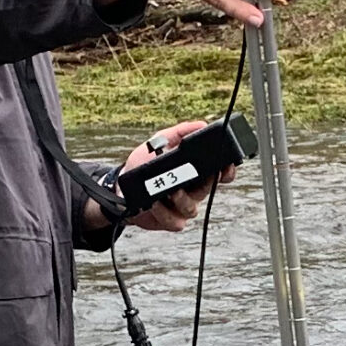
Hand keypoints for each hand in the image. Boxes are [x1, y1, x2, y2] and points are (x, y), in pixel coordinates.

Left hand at [83, 120, 236, 234]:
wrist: (120, 186)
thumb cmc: (142, 164)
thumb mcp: (159, 141)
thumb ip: (179, 132)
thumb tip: (201, 124)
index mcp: (194, 173)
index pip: (218, 174)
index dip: (226, 172)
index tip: (225, 165)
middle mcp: (191, 192)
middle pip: (207, 190)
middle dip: (205, 183)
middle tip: (197, 175)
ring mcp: (181, 208)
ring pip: (191, 208)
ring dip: (181, 199)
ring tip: (170, 190)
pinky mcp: (168, 220)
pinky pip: (174, 221)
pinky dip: (164, 213)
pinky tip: (155, 203)